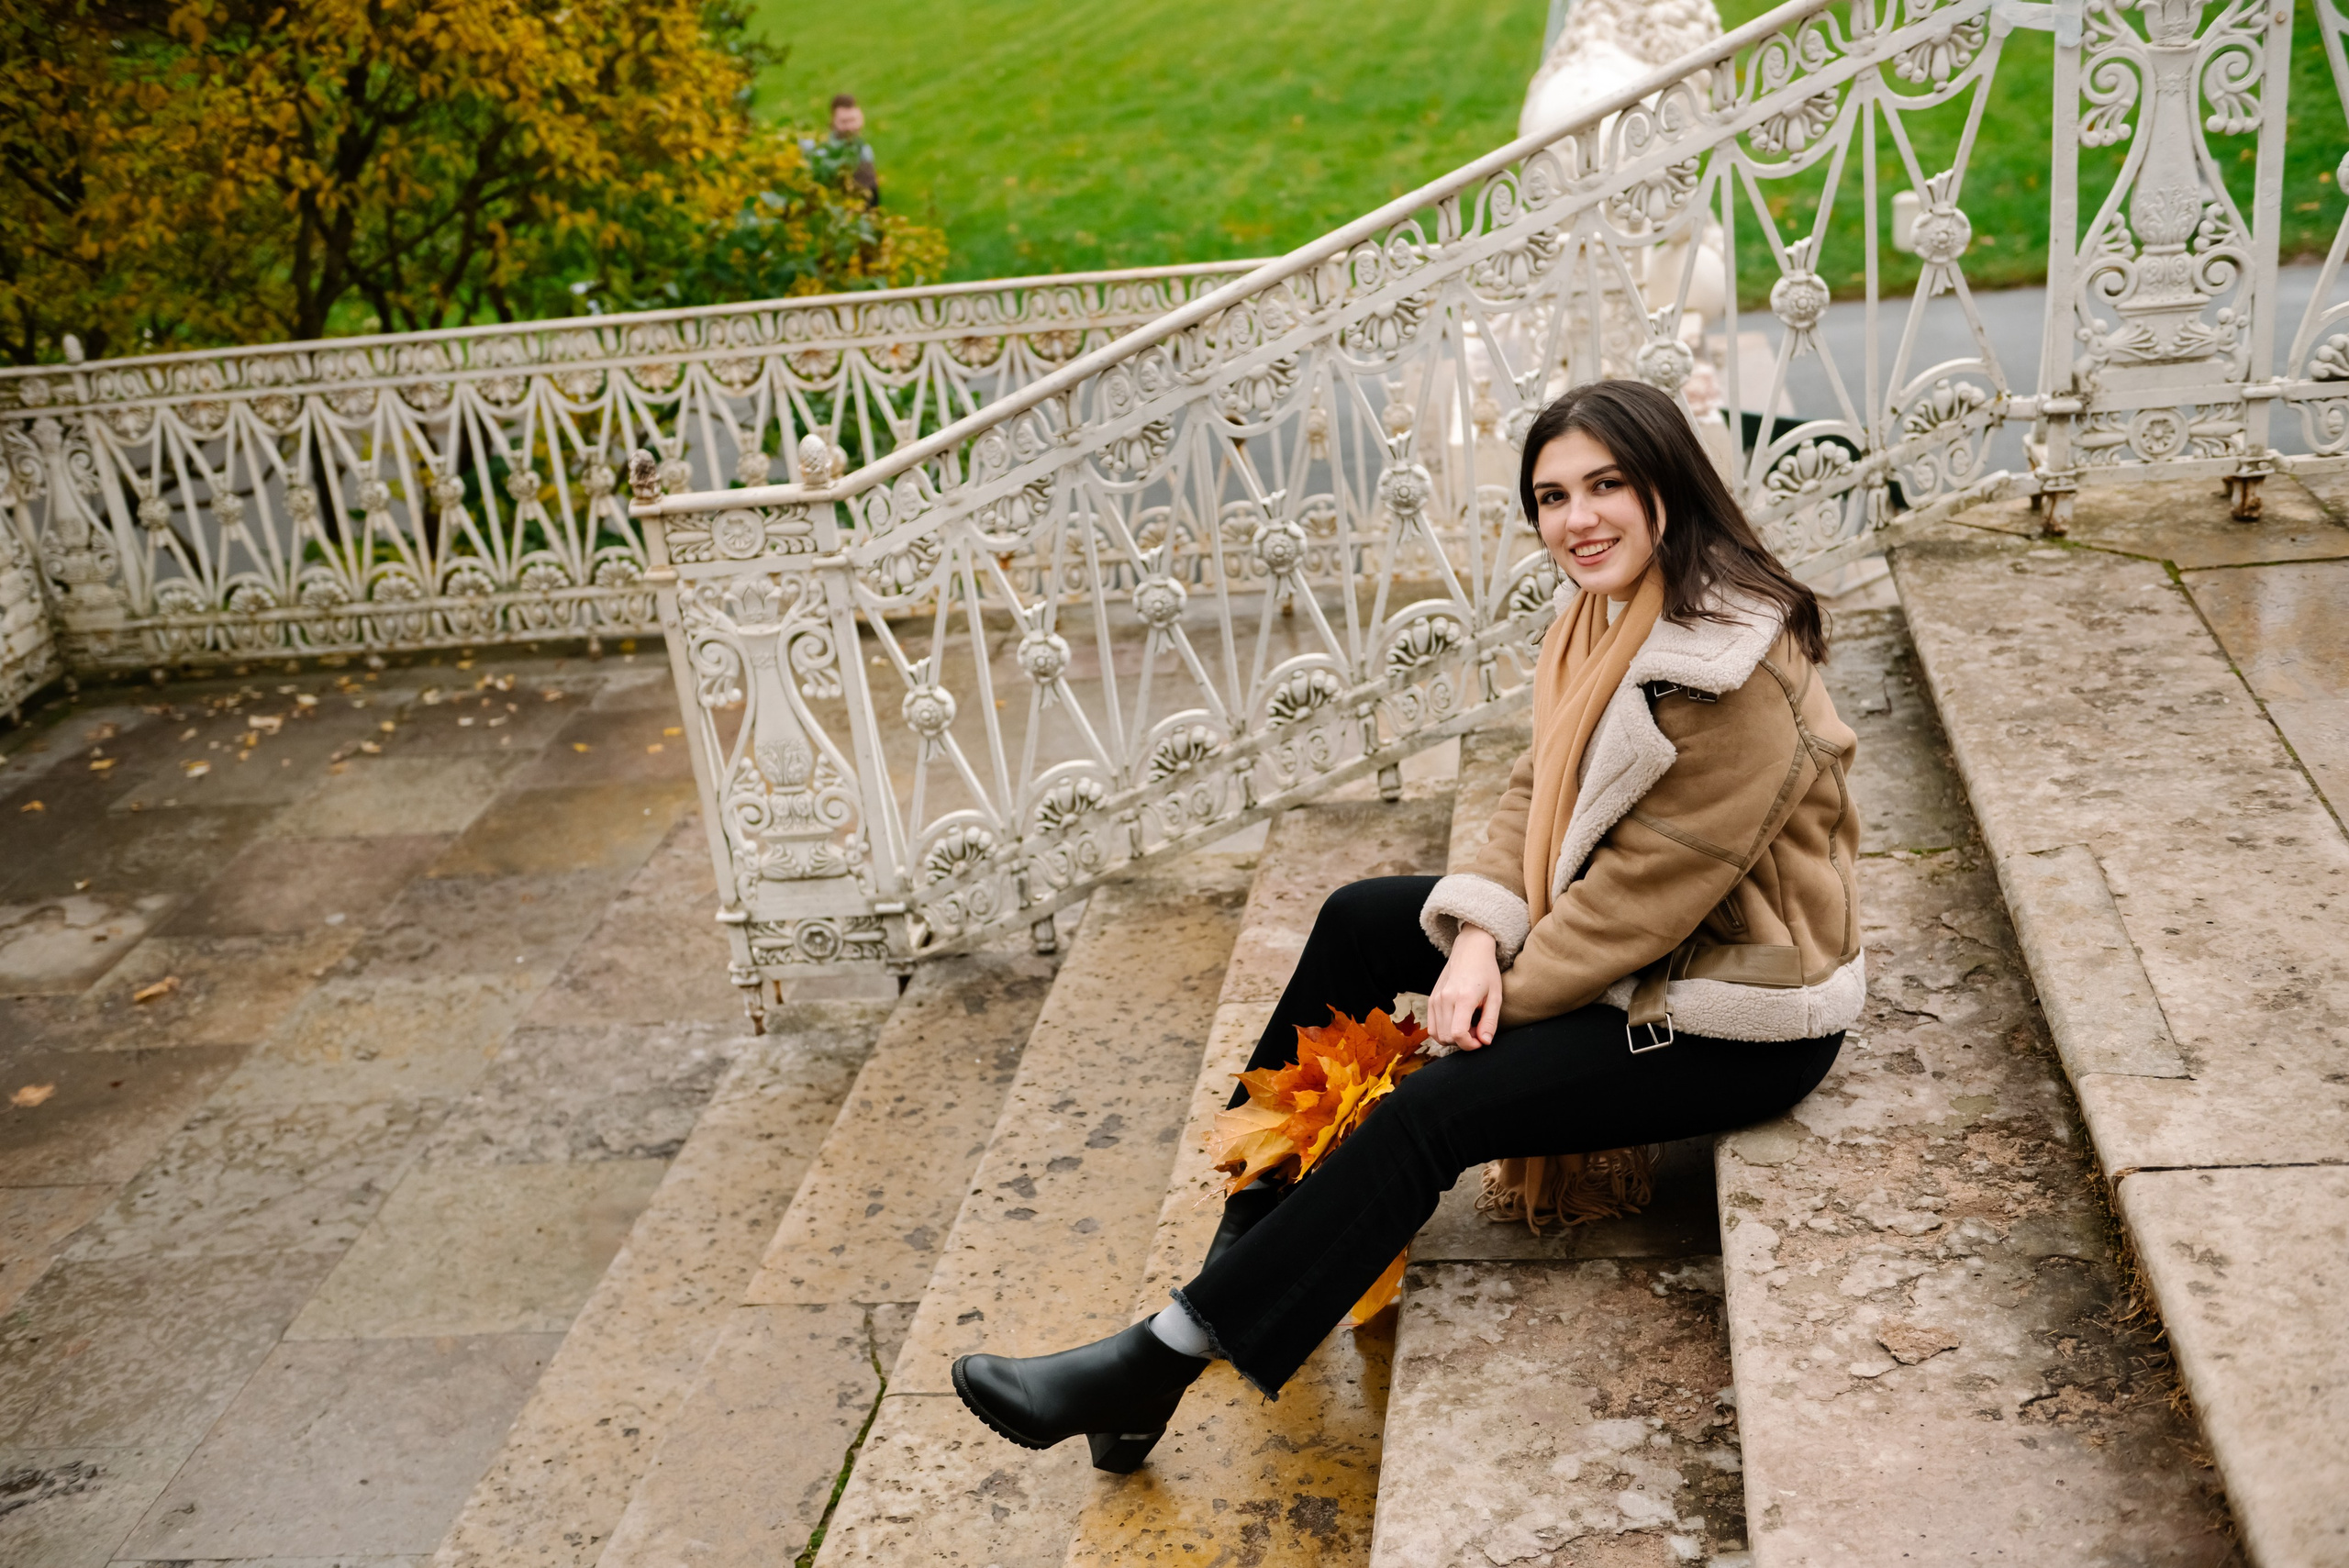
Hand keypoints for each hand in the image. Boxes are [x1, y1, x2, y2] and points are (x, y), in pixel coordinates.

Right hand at [1429, 926, 1504, 1050]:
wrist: (1470, 950)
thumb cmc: (1486, 972)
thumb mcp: (1495, 996)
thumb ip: (1490, 1021)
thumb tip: (1485, 1042)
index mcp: (1464, 997)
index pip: (1458, 1034)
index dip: (1470, 1045)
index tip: (1481, 1041)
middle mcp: (1445, 998)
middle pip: (1447, 1037)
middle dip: (1463, 1042)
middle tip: (1477, 1031)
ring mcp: (1435, 998)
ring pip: (1438, 1035)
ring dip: (1453, 1038)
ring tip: (1468, 1026)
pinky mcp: (1431, 999)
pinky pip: (1432, 1027)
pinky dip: (1443, 1032)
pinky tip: (1457, 1023)